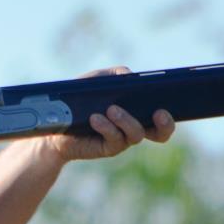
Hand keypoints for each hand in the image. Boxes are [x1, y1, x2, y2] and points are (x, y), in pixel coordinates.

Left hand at [41, 67, 176, 163]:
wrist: (53, 122)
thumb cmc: (79, 100)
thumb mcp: (97, 81)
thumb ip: (115, 74)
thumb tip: (130, 76)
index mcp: (137, 111)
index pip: (161, 117)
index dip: (169, 115)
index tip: (166, 106)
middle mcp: (133, 128)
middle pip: (160, 133)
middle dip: (164, 125)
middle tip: (158, 113)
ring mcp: (122, 140)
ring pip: (136, 134)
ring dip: (126, 120)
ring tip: (111, 109)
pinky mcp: (107, 148)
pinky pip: (114, 139)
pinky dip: (106, 126)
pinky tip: (95, 118)